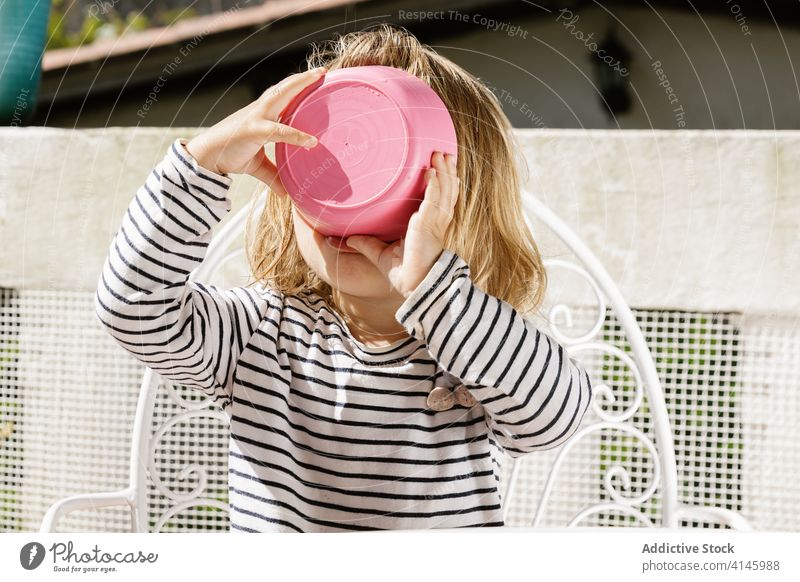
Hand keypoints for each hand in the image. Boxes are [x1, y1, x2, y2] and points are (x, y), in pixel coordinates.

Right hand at [184, 67, 326, 195]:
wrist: (205, 157)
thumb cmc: (229, 155)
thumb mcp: (256, 166)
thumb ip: (273, 176)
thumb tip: (285, 193)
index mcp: (261, 115)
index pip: (281, 96)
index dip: (296, 88)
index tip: (314, 81)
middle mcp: (259, 111)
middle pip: (283, 88)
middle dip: (302, 78)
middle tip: (323, 71)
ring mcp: (256, 118)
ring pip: (280, 95)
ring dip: (299, 84)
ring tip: (318, 76)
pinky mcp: (253, 131)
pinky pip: (278, 131)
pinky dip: (296, 135)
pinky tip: (312, 142)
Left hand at [344, 151, 459, 298]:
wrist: (414, 285)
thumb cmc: (404, 272)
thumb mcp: (381, 254)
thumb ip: (367, 244)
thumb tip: (348, 239)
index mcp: (428, 225)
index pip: (439, 199)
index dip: (442, 182)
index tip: (438, 166)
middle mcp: (435, 221)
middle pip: (447, 190)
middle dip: (447, 171)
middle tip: (442, 152)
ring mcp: (435, 223)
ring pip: (445, 191)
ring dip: (444, 172)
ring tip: (441, 155)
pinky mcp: (429, 225)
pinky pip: (434, 201)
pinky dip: (434, 186)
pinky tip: (432, 173)